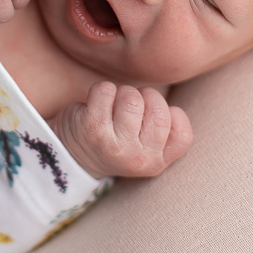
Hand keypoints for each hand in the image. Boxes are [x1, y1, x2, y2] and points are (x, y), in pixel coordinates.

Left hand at [52, 81, 192, 178]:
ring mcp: (115, 145)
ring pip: (131, 97)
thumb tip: (176, 100)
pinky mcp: (93, 129)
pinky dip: (100, 90)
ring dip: (120, 93)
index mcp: (156, 163)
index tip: (150, 117)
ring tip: (110, 108)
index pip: (182, 133)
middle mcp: (138, 158)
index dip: (171, 114)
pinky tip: (94, 105)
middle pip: (158, 107)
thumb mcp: (145, 144)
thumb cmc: (114, 139)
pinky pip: (106, 90)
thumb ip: (164, 130)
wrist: (70, 155)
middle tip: (127, 108)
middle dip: (144, 97)